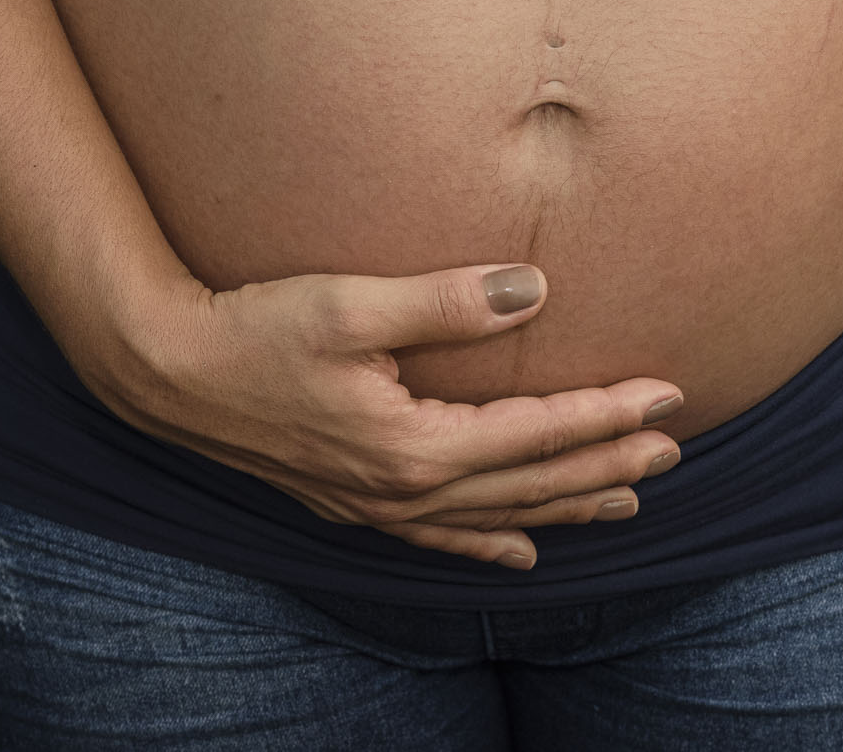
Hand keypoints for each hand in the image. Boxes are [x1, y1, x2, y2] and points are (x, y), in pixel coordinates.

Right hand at [69, 263, 683, 569]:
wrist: (166, 374)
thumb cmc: (255, 328)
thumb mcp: (351, 303)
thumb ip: (447, 301)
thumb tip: (533, 292)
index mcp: (414, 446)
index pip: (537, 434)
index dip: (608, 414)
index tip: (669, 394)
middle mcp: (403, 491)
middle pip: (531, 484)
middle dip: (608, 466)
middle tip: (676, 448)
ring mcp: (376, 506)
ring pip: (497, 517)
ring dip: (567, 507)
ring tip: (630, 502)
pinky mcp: (352, 503)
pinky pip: (440, 538)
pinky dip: (490, 545)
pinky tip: (524, 551)